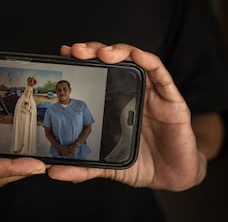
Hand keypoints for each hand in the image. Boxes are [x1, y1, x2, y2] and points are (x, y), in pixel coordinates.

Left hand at [46, 42, 206, 190]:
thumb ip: (84, 167)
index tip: (63, 54)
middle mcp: (132, 92)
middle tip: (76, 51)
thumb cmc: (142, 164)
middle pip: (112, 62)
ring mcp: (151, 93)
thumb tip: (54, 172)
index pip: (97, 73)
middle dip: (93, 51)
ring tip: (102, 53)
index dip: (81, 62)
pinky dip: (148, 62)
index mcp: (114, 103)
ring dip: (117, 52)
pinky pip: (160, 74)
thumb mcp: (108, 165)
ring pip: (135, 61)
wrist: (172, 177)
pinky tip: (137, 56)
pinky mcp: (171, 99)